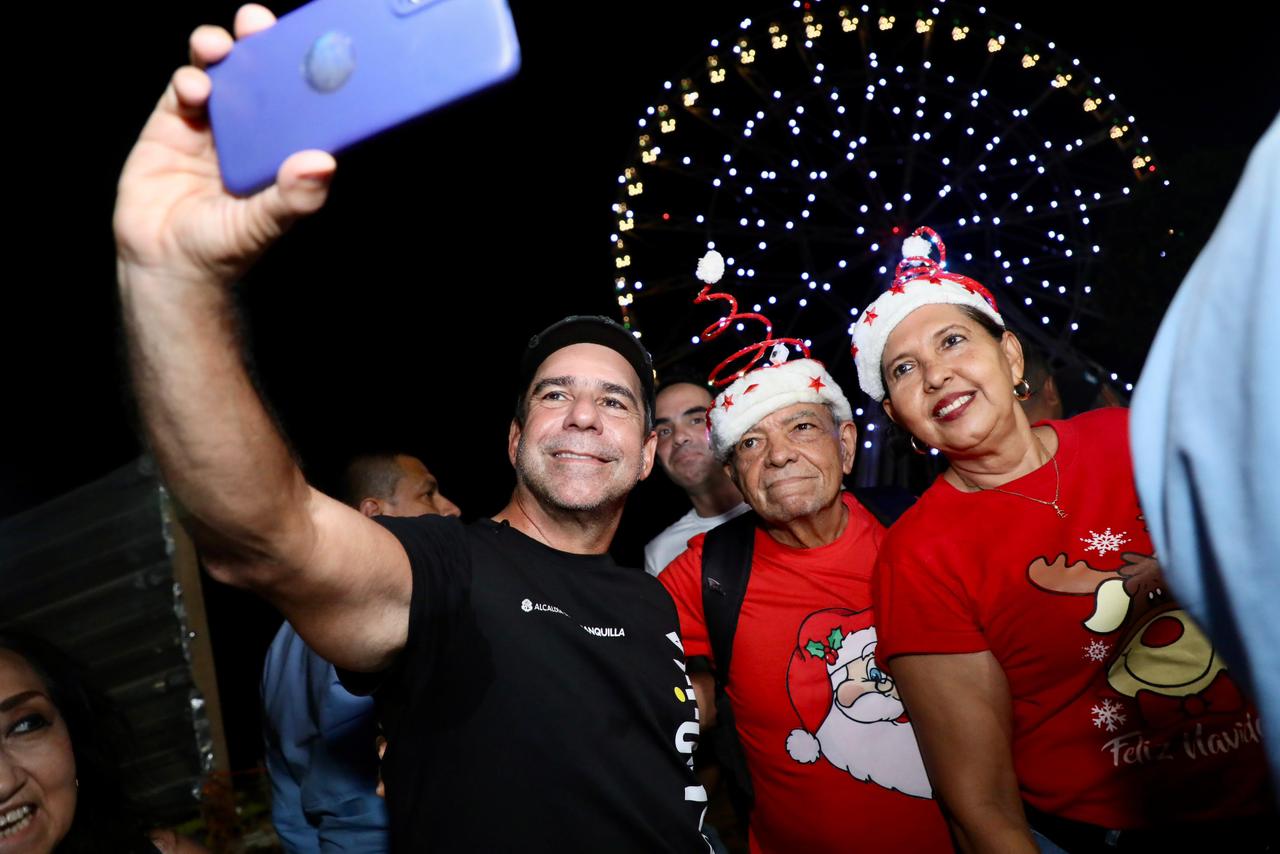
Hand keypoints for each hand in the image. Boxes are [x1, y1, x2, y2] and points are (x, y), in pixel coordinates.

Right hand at [114, 4, 335, 285]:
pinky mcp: (173, 124)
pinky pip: (182, 89)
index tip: (309, 45)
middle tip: (256, 24)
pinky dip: (188, 81)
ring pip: (219, 70)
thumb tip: (324, 164)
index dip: (303, 69)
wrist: (167, 264)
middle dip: (258, 41)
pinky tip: (193, 91)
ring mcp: (212, 123)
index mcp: (282, 147)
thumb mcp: (264, 224)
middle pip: (258, 72)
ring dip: (218, 49)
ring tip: (218, 48)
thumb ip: (293, 196)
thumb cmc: (225, 248)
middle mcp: (251, 129)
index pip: (300, 100)